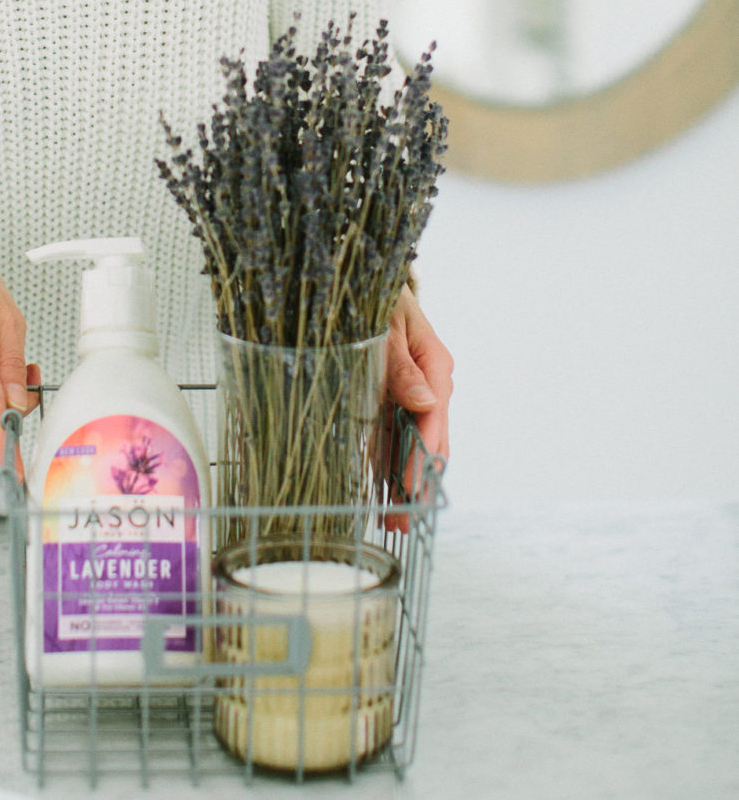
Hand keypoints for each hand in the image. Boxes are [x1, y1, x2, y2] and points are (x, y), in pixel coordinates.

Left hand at [382, 282, 452, 525]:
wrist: (363, 278)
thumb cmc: (376, 295)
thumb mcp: (386, 323)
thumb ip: (400, 363)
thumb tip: (424, 400)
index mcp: (435, 364)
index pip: (433, 418)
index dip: (422, 457)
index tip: (411, 488)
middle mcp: (429, 384)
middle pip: (430, 440)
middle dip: (418, 481)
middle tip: (404, 520)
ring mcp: (412, 394)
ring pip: (413, 446)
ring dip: (404, 482)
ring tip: (394, 521)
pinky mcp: (392, 399)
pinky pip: (393, 438)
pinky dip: (388, 466)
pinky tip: (381, 494)